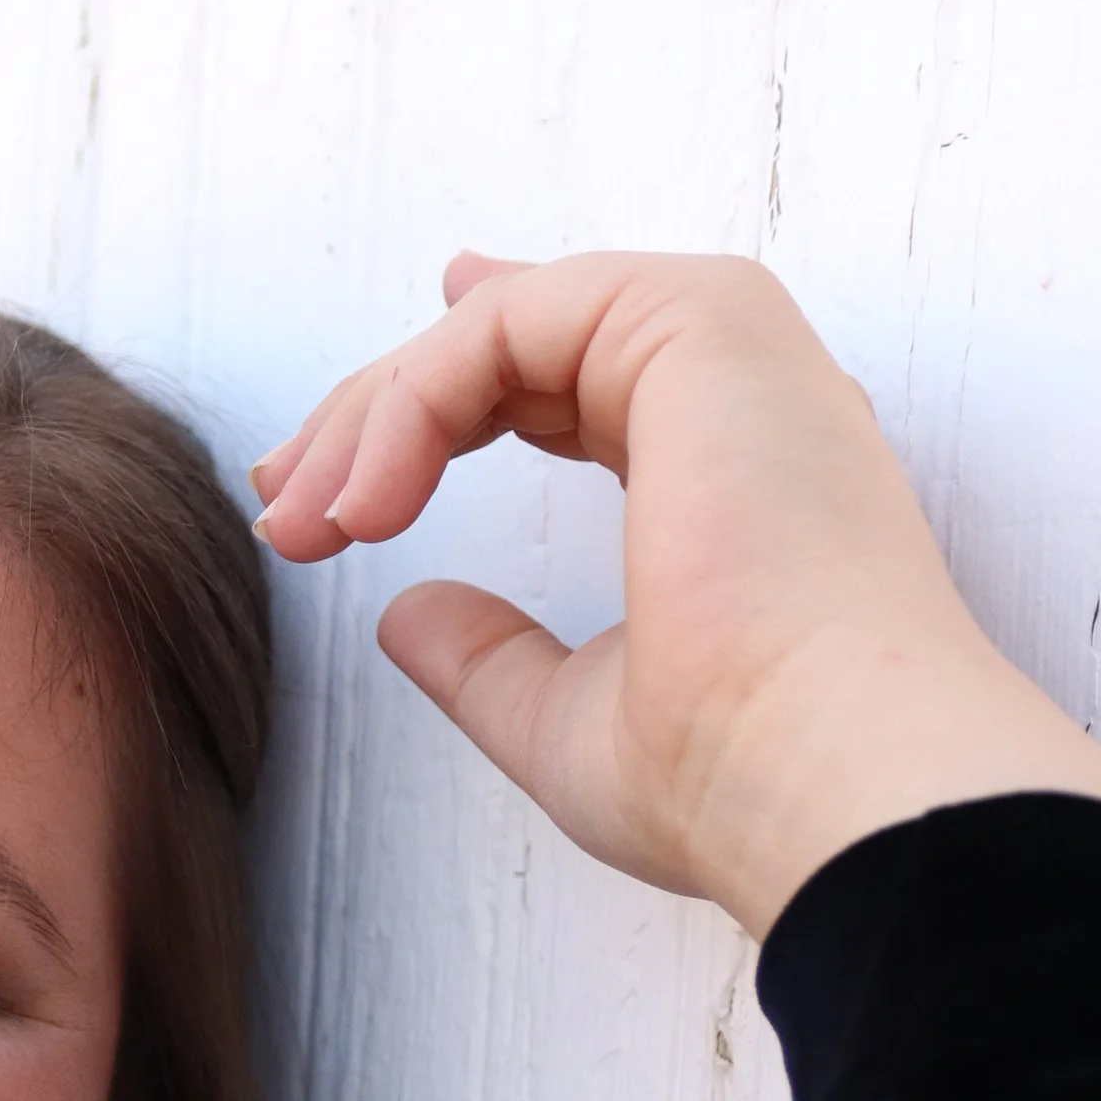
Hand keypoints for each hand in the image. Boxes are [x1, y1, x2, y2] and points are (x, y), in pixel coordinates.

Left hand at [252, 251, 1100, 935]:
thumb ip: (486, 658)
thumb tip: (403, 613)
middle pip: (511, 345)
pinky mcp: (699, 321)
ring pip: (498, 323)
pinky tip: (366, 505)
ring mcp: (723, 346)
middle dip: (373, 414)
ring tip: (306, 523)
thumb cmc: (723, 776)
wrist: (816, 779)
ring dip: (375, 414)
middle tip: (284, 503)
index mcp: (715, 468)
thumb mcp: (562, 719)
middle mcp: (728, 393)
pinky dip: (410, 403)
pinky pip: (504, 324)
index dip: (431, 405)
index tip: (326, 481)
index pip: (560, 379)